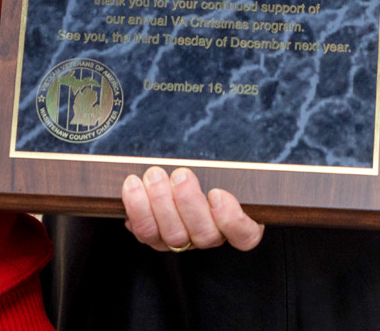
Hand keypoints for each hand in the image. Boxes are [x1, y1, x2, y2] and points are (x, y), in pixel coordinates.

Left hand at [121, 166, 263, 252]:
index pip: (245, 235)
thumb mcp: (223, 161)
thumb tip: (233, 141)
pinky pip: (146, 232)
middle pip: (204, 235)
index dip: (232, 220)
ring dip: (160, 203)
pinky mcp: (156, 237)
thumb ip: (226, 163)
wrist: (174, 170)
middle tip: (180, 174)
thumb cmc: (209, 166)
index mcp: (238, 222)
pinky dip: (138, 209)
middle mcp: (211, 235)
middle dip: (188, 202)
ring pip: (173, 236)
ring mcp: (183, 240)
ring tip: (154, 175)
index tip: (217, 193)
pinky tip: (134, 187)